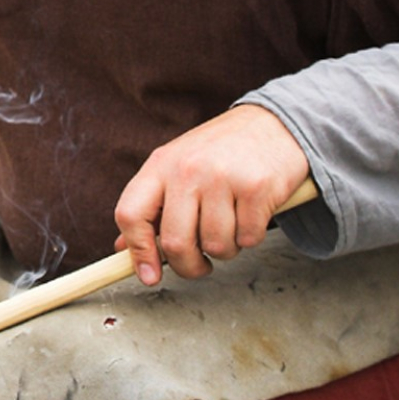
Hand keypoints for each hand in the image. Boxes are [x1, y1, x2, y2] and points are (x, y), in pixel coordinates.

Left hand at [113, 104, 310, 284]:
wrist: (274, 123)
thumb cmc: (221, 152)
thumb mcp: (177, 167)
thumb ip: (151, 208)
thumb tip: (123, 249)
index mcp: (160, 165)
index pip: (130, 214)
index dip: (137, 252)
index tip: (149, 276)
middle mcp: (187, 170)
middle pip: (175, 243)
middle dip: (189, 265)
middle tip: (200, 263)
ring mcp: (222, 178)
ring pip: (216, 246)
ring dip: (225, 249)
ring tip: (230, 225)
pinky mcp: (257, 188)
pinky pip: (249, 239)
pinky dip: (251, 237)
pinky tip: (252, 214)